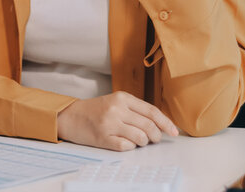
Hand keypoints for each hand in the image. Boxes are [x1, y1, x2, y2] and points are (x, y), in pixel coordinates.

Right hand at [57, 91, 178, 151]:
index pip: (152, 111)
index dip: (166, 123)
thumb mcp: (116, 102)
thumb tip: (160, 124)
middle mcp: (116, 109)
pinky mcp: (103, 138)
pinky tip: (125, 142)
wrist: (70, 116)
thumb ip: (135, 109)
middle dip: (156, 136)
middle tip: (155, 139)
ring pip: (140, 138)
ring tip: (138, 140)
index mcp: (122, 97)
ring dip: (143, 143)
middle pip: (149, 126)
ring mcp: (109, 124)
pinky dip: (130, 147)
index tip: (174, 132)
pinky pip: (126, 147)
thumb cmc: (96, 110)